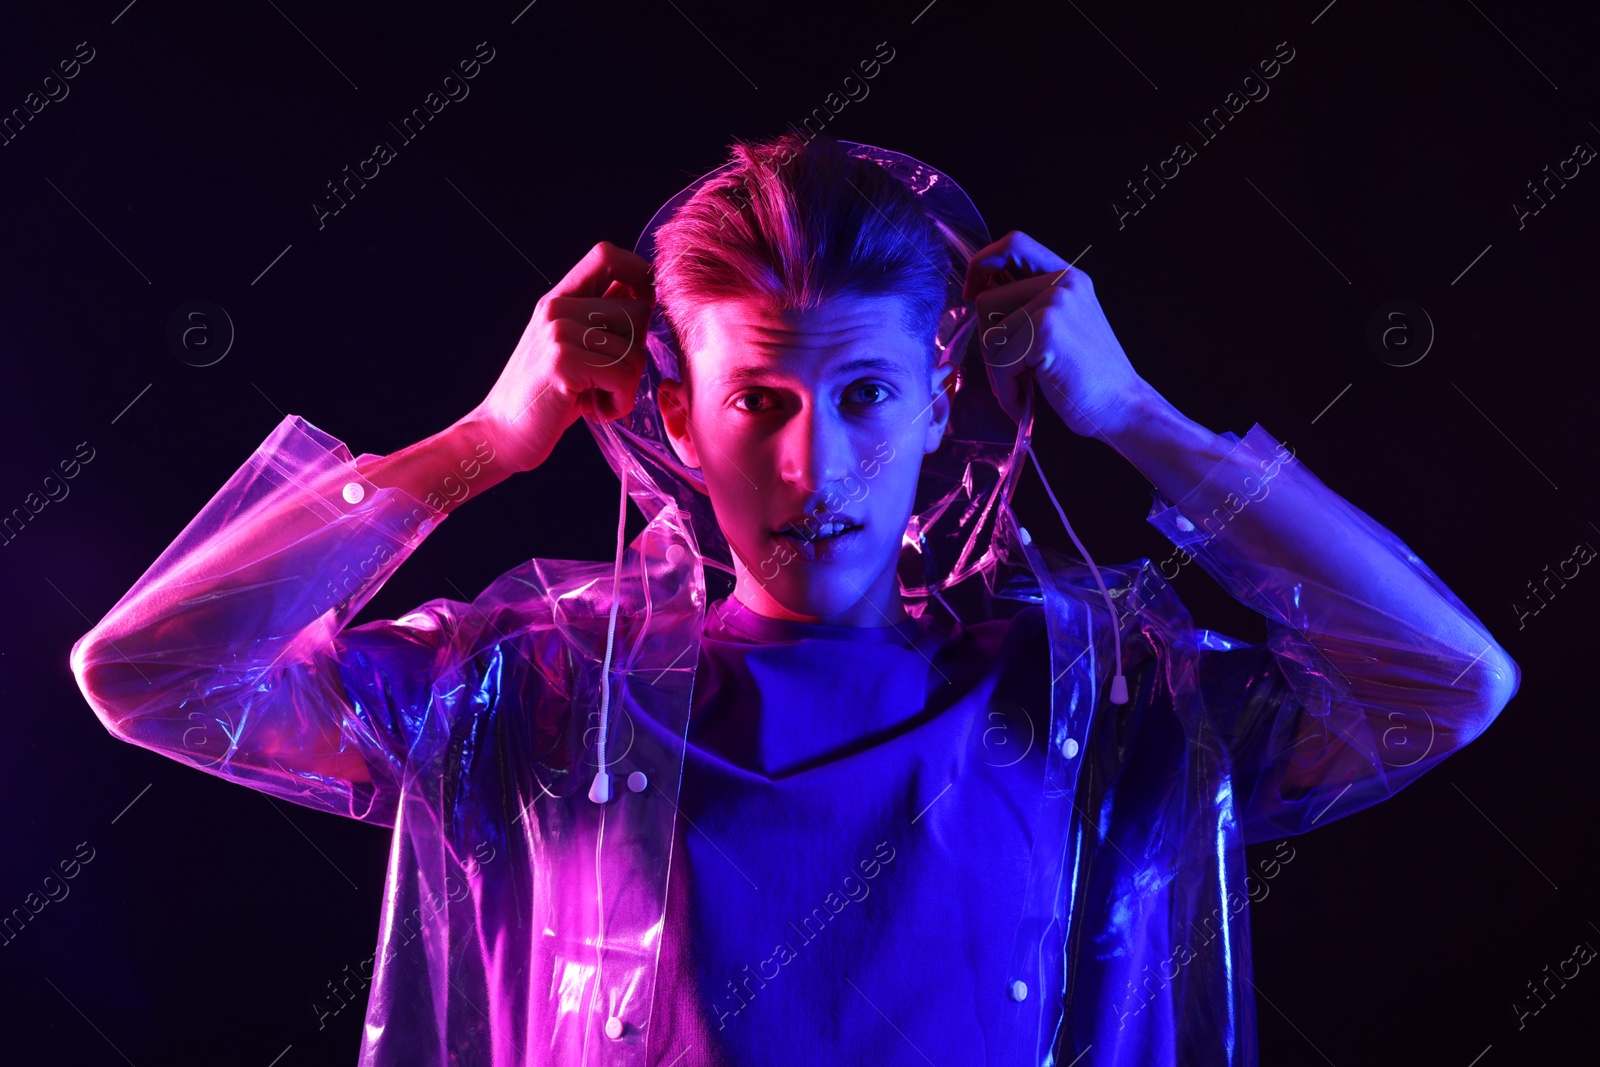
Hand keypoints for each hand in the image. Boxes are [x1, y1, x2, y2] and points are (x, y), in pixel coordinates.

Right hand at [467, 241, 654, 472]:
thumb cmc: (546, 396)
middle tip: (607, 380)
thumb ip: (599, 317)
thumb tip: (645, 290)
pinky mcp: (563, 363)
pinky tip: (595, 410)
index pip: (607, 254)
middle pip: (637, 311)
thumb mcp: (570, 346)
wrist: (500, 434)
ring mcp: (558, 333)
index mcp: (559, 299)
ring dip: (626, 386)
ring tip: (596, 397)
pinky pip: (624, 377)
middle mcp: (557, 308)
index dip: (639, 271)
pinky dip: (620, 403)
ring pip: (636, 350)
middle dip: (637, 354)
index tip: (646, 305)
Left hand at [964, 231, 1147, 438]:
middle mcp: (1063, 283)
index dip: (984, 262)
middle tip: (1015, 371)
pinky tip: (1025, 398)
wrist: (1122, 407)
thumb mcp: (1062, 326)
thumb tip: (978, 294)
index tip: (973, 292)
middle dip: (990, 343)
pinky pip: (999, 359)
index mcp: (1068, 277)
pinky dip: (1006, 388)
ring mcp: (1054, 303)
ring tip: (1025, 385)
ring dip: (998, 370)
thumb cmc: (1087, 377)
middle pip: (988, 299)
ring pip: (988, 332)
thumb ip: (1028, 304)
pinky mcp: (1045, 330)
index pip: (1014, 244)